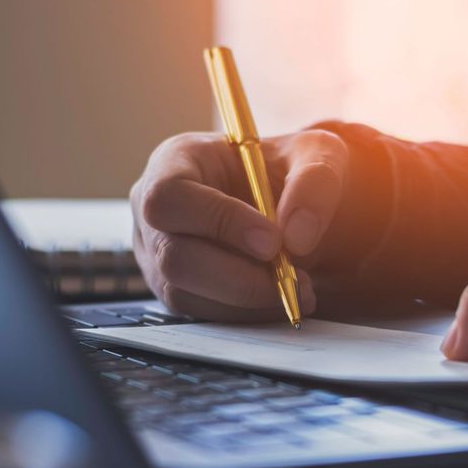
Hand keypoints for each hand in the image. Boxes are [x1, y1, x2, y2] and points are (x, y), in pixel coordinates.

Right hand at [130, 129, 349, 320]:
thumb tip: (298, 239)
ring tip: (298, 289)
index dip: (217, 222)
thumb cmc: (286, 167)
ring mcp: (157, 256)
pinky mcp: (176, 288)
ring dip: (246, 300)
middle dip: (238, 276)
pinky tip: (281, 298)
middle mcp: (153, 213)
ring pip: (184, 293)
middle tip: (293, 278)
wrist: (282, 196)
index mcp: (173, 162)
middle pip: (173, 256)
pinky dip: (245, 313)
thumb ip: (313, 183)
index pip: (170, 197)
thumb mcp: (313, 153)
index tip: (273, 242)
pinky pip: (200, 313)